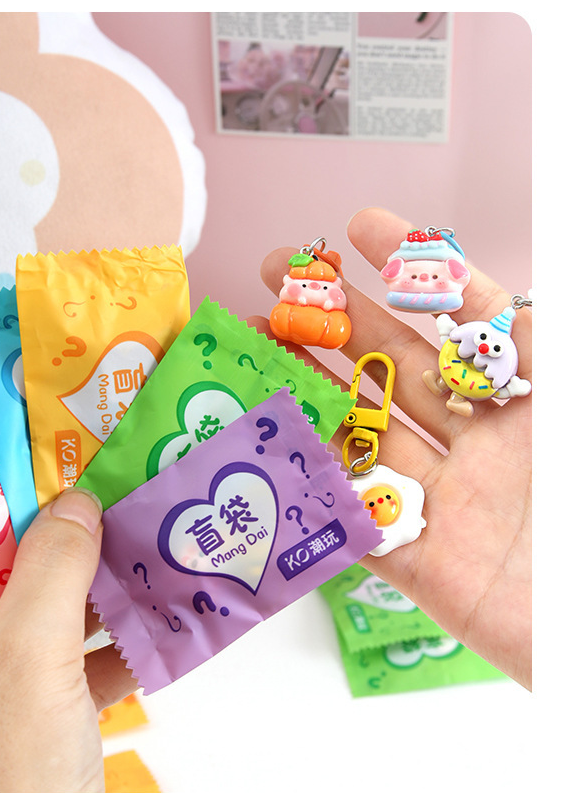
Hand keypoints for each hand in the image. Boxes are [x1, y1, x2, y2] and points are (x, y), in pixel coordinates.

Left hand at [0, 488, 136, 791]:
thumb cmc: (3, 785)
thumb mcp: (25, 661)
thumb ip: (50, 568)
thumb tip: (76, 502)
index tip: (54, 458)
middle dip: (60, 538)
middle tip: (108, 492)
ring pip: (41, 610)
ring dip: (94, 585)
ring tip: (141, 541)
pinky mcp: (28, 715)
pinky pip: (69, 656)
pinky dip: (109, 637)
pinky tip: (152, 615)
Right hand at [255, 207, 531, 689]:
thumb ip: (545, 354)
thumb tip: (514, 299)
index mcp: (529, 404)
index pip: (464, 318)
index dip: (413, 269)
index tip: (360, 228)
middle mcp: (483, 444)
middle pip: (394, 366)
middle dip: (335, 317)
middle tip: (278, 277)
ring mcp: (446, 502)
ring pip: (359, 431)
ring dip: (305, 388)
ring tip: (255, 345)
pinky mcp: (419, 563)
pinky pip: (351, 518)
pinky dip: (308, 483)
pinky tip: (268, 442)